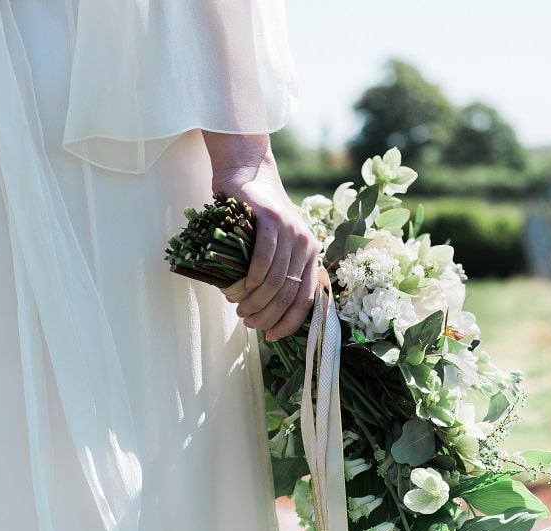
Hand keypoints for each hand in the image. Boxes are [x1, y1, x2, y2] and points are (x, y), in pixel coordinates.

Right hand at [202, 133, 319, 341]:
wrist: (247, 174)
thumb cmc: (254, 217)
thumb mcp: (273, 246)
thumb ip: (275, 271)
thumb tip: (262, 312)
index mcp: (311, 254)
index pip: (306, 298)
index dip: (290, 323)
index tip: (271, 337)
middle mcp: (307, 243)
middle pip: (290, 293)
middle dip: (268, 316)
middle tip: (248, 322)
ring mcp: (291, 230)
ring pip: (277, 280)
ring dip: (256, 301)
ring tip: (240, 309)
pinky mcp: (272, 219)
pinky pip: (265, 259)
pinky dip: (253, 279)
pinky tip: (241, 289)